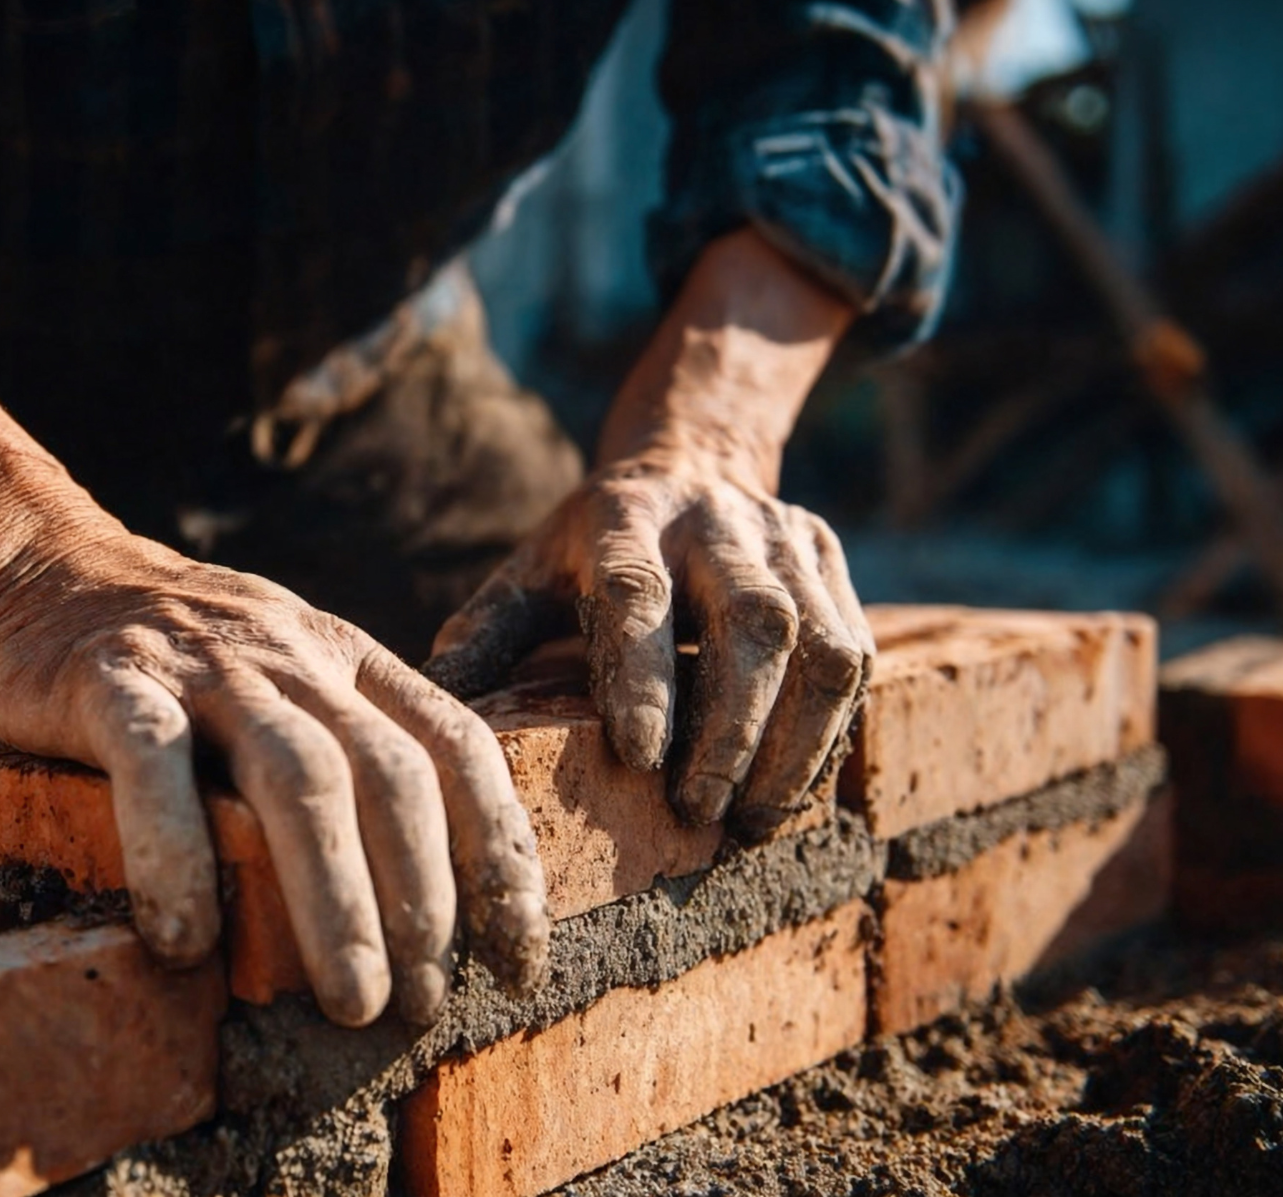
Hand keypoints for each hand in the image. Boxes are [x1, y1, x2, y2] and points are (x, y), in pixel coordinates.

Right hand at [0, 357, 547, 1027]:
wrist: (44, 569)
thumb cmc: (182, 664)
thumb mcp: (291, 682)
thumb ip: (353, 754)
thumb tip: (428, 906)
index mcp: (352, 661)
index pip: (461, 749)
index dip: (503, 857)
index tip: (518, 961)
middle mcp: (296, 655)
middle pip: (391, 777)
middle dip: (424, 901)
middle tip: (422, 1006)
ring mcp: (204, 664)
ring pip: (298, 778)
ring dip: (338, 900)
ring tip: (352, 1003)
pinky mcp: (111, 680)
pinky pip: (153, 767)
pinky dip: (175, 857)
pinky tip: (184, 943)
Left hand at [427, 231, 872, 837]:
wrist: (689, 462)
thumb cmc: (590, 548)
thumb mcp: (528, 573)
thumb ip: (484, 636)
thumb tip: (429, 707)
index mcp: (625, 519)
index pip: (639, 596)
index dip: (645, 678)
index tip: (642, 758)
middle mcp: (717, 521)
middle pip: (751, 624)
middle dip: (733, 731)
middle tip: (699, 812)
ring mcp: (787, 538)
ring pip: (820, 646)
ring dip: (792, 746)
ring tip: (751, 820)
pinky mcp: (832, 563)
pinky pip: (853, 656)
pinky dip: (829, 734)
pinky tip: (790, 789)